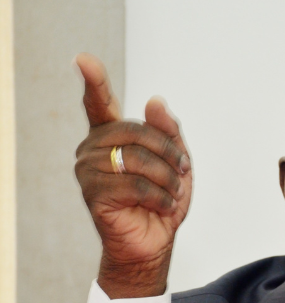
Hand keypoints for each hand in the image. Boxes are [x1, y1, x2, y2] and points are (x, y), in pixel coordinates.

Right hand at [74, 53, 191, 297]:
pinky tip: (162, 206)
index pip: (99, 103)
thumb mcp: (176, 163)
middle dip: (169, 152)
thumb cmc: (162, 202)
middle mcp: (94, 148)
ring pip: (138, 159)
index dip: (93, 81)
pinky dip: (159, 196)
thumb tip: (154, 100)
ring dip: (167, 178)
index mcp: (111, 136)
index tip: (84, 60)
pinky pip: (136, 184)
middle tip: (181, 172)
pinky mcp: (93, 193)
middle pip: (136, 130)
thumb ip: (169, 132)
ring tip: (171, 194)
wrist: (154, 243)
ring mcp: (88, 170)